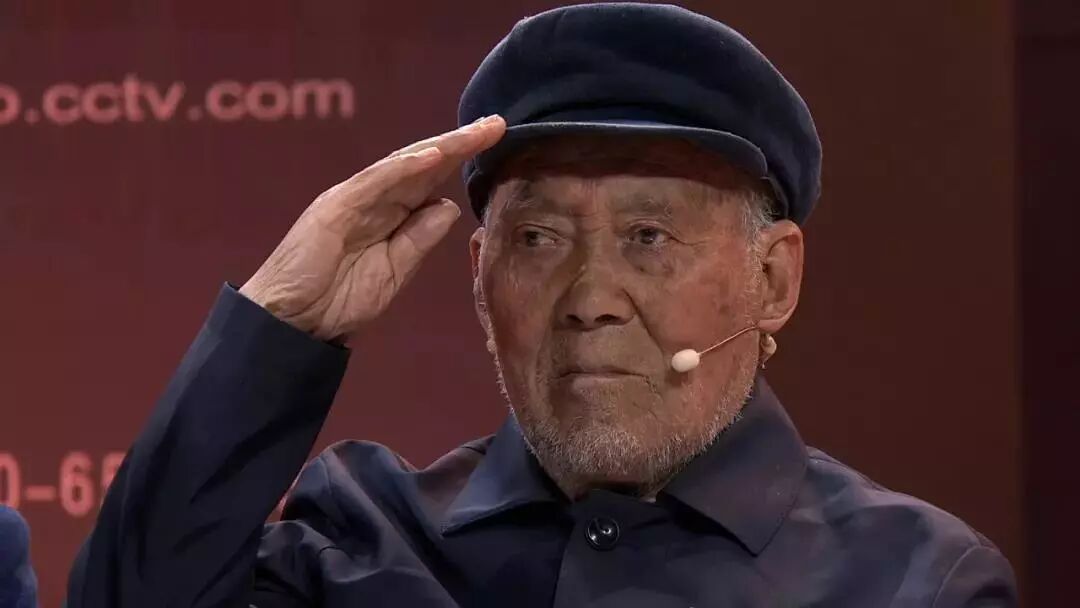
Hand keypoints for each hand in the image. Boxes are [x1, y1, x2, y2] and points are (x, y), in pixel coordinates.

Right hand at [240, 115, 505, 340]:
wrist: (293, 322)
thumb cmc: (338, 299)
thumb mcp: (394, 271)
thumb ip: (419, 239)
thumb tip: (449, 206)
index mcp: (388, 215)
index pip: (431, 180)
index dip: (462, 162)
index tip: (497, 144)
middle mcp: (373, 198)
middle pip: (422, 164)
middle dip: (460, 143)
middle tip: (497, 124)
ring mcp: (353, 199)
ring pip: (402, 165)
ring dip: (440, 147)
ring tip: (475, 133)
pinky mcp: (334, 207)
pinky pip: (373, 182)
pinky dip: (403, 168)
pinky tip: (433, 156)